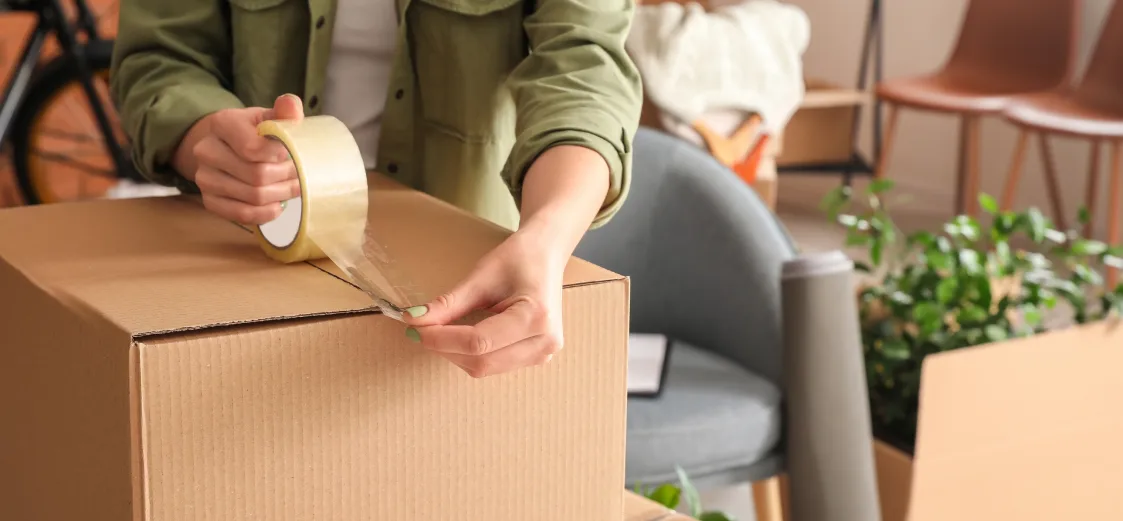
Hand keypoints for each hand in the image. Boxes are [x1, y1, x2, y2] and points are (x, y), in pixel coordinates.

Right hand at [178, 94, 304, 223]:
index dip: (280, 155)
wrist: (228, 147)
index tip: (292, 154)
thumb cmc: (255, 132)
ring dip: (281, 195)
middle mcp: (206, 150)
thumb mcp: (268, 117)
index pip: (253, 148)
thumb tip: (291, 105)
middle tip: (300, 175)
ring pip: (253, 196)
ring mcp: (204, 177)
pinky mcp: (209, 200)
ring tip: (292, 187)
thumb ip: (283, 112)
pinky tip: (277, 204)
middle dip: (286, 177)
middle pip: (256, 175)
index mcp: (222, 123)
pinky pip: (242, 214)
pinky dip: (266, 213)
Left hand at [401, 230, 565, 377]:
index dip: (441, 339)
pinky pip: (495, 365)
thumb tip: (414, 320)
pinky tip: (461, 337)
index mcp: (536, 317)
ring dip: (456, 354)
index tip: (414, 328)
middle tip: (420, 330)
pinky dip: (471, 354)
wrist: (547, 255)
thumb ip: (449, 303)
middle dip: (445, 348)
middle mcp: (545, 342)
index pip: (478, 342)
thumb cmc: (519, 258)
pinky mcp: (537, 357)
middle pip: (481, 361)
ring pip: (486, 369)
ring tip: (440, 332)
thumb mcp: (481, 276)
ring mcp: (544, 354)